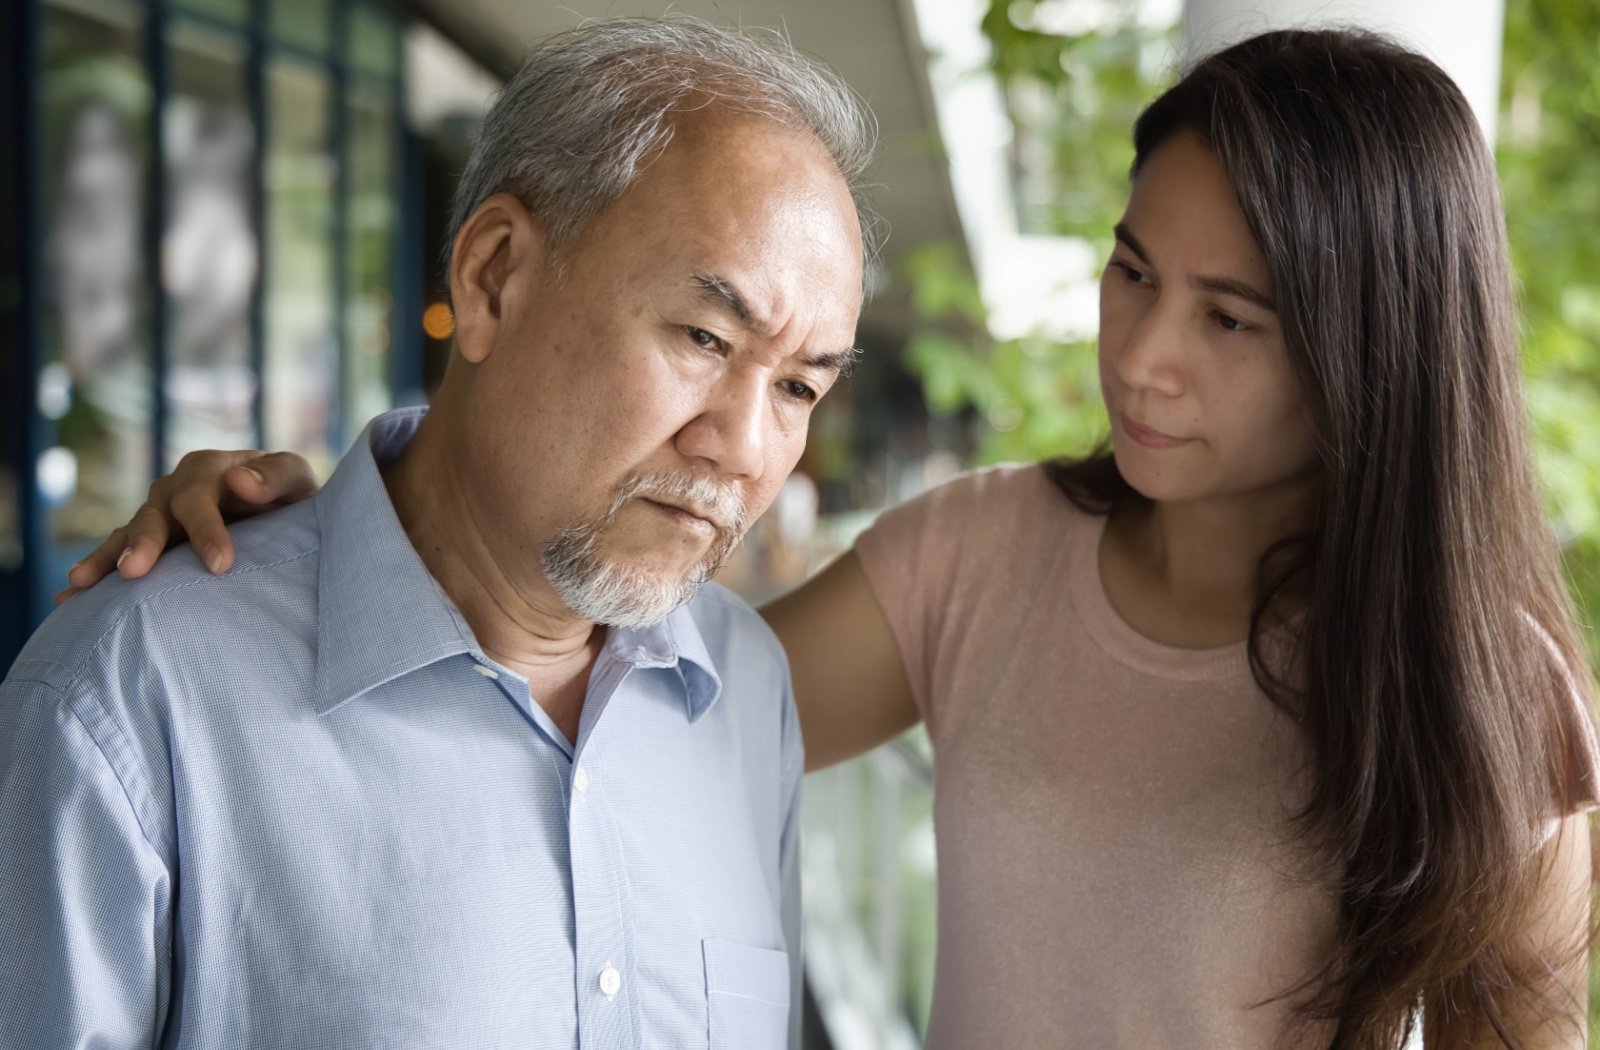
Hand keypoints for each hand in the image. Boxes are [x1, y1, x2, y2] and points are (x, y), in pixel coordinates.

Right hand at [57, 450, 321, 602]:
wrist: (284, 514)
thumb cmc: (290, 495)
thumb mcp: (294, 477)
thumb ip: (276, 475)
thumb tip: (240, 480)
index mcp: (210, 470)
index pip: (200, 497)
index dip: (206, 529)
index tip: (220, 565)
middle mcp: (176, 490)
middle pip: (154, 515)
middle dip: (144, 543)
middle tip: (134, 571)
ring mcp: (159, 517)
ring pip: (127, 536)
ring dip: (106, 559)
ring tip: (81, 584)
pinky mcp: (152, 544)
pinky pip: (119, 557)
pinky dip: (97, 573)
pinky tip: (70, 599)